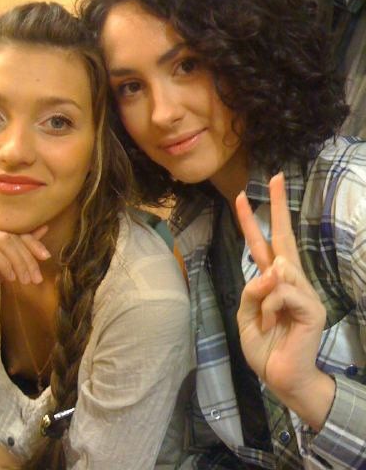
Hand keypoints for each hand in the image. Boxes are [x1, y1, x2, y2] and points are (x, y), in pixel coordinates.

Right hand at [0, 215, 49, 320]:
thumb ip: (20, 244)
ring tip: (25, 280)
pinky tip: (10, 278)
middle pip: (9, 234)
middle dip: (27, 256)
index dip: (32, 242)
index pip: (12, 227)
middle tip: (36, 277)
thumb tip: (44, 227)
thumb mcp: (6, 262)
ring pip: (2, 241)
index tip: (46, 257)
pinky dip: (4, 264)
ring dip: (18, 262)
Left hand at [236, 173, 333, 428]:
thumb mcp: (247, 316)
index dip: (253, 222)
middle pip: (283, 238)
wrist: (282, 378)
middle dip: (277, 206)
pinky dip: (270, 308)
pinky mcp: (312, 307)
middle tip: (275, 176)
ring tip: (268, 322)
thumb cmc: (265, 347)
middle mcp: (290, 281)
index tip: (243, 196)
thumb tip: (272, 270)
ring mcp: (304, 292)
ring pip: (278, 270)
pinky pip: (282, 292)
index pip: (264, 245)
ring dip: (263, 297)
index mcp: (273, 282)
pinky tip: (274, 325)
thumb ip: (252, 291)